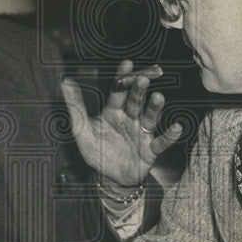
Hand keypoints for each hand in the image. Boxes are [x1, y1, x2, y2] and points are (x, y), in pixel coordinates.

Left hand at [61, 60, 182, 187]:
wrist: (109, 178)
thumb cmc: (97, 152)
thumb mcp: (81, 129)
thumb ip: (75, 106)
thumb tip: (65, 81)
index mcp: (113, 112)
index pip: (118, 91)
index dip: (122, 78)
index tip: (128, 64)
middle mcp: (130, 119)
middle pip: (135, 101)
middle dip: (139, 90)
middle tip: (143, 78)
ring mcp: (141, 133)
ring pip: (149, 117)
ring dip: (154, 108)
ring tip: (158, 97)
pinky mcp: (150, 150)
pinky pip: (161, 142)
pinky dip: (169, 136)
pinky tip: (176, 127)